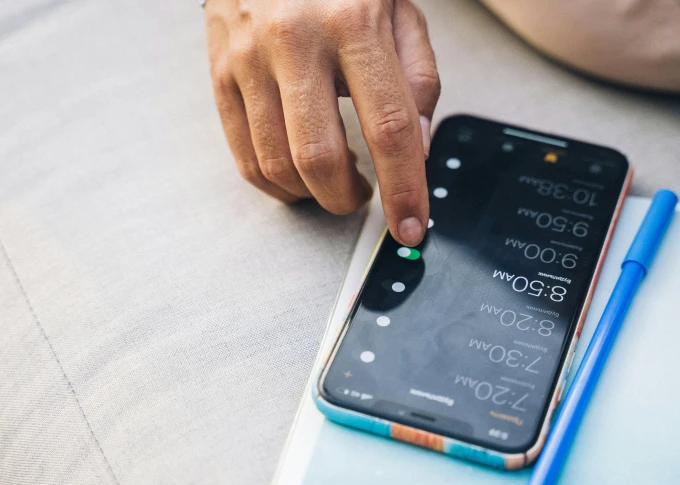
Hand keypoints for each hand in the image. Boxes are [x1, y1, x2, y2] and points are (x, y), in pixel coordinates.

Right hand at [205, 0, 439, 245]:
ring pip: (276, 164)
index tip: (412, 227)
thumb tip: (418, 148)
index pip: (388, 127)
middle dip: (349, 198)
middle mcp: (295, 41)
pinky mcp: (219, 72)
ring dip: (313, 194)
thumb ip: (417, 77)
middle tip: (366, 197)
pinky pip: (243, 155)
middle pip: (320, 157)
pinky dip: (277, 184)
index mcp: (354, 22)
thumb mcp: (399, 10)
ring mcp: (248, 58)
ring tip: (335, 181)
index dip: (404, 188)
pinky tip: (299, 176)